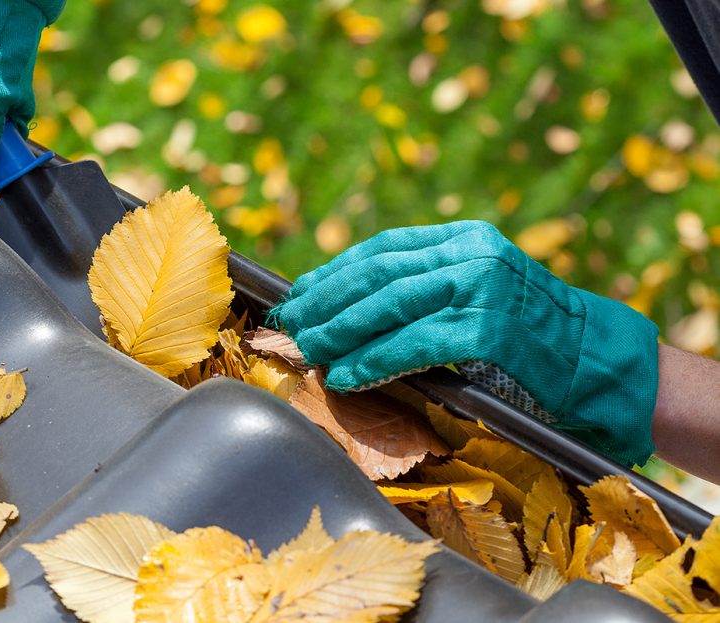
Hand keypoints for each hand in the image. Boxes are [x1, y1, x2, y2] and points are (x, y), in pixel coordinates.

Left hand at [271, 221, 659, 466]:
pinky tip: (346, 375)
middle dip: (327, 301)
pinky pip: (414, 344)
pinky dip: (373, 360)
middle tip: (292, 324)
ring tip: (309, 350)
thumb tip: (354, 307)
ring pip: (390, 305)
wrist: (596, 361)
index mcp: (465, 238)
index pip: (383, 248)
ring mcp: (482, 288)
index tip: (301, 294)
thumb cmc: (530, 336)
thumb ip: (427, 288)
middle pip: (379, 273)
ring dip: (341, 331)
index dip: (335, 271)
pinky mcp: (489, 329)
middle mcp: (471, 253)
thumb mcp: (478, 292)